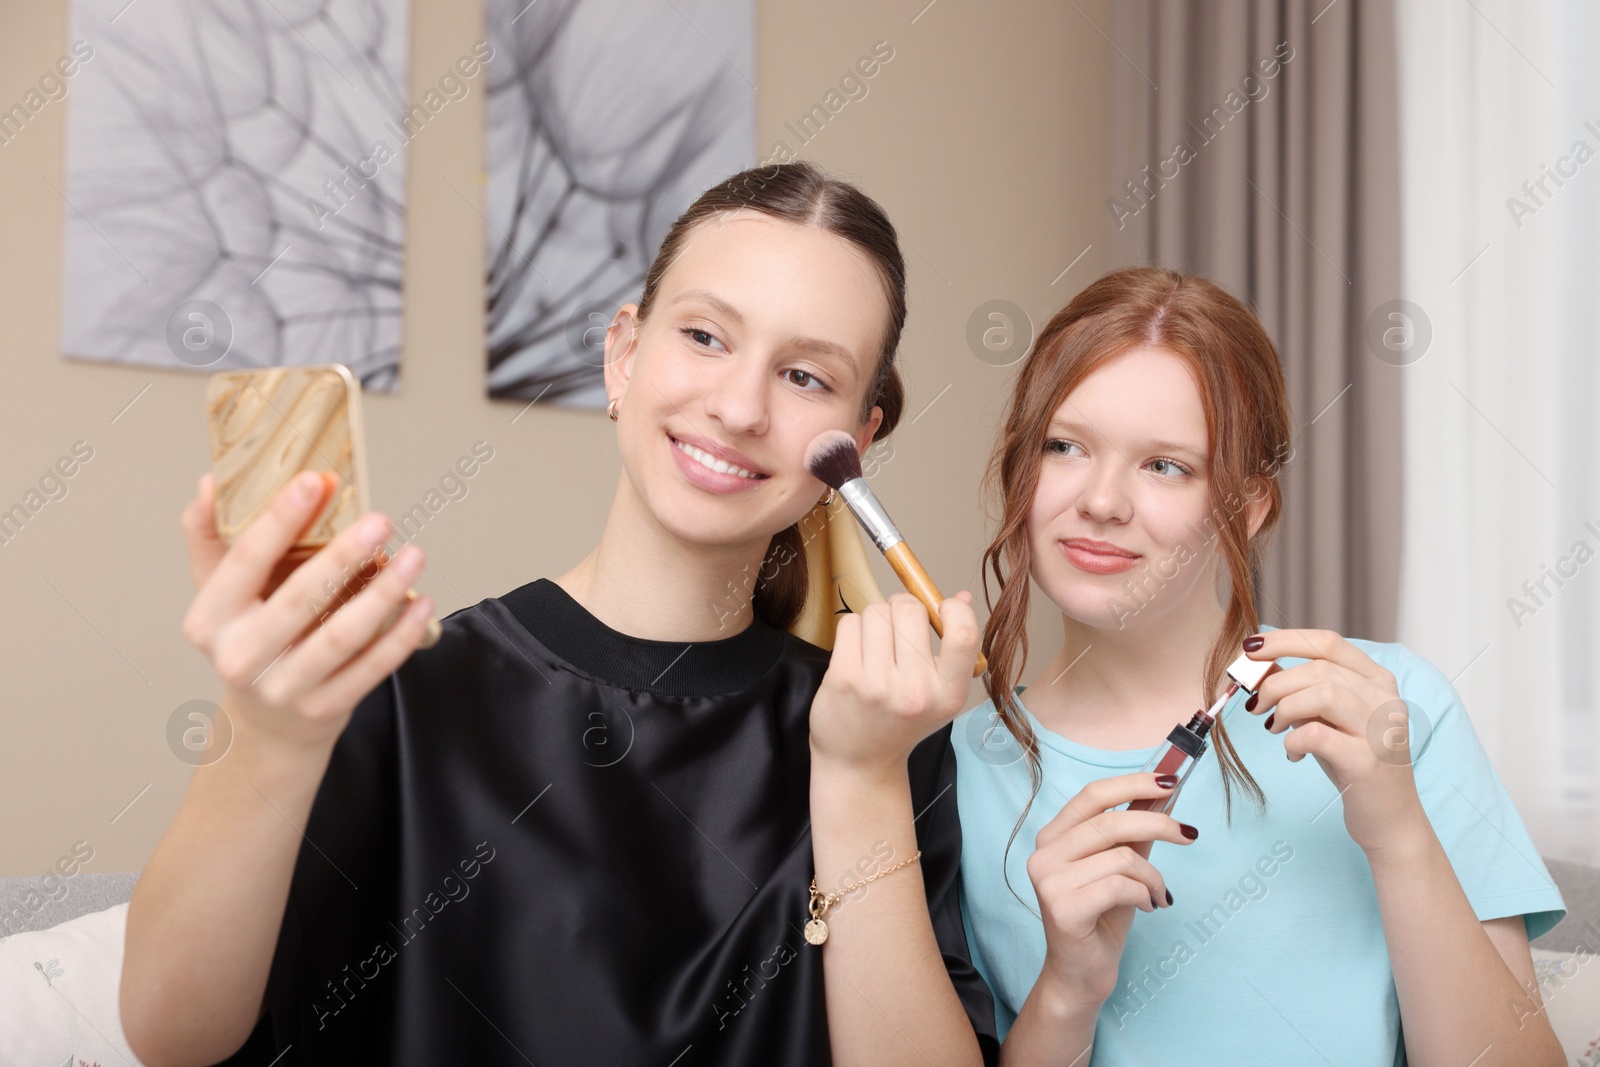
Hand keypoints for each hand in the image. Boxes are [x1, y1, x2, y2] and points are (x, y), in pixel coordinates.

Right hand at [179, 470, 434, 756]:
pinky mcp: (324, 710)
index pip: (243, 561)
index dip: (279, 519)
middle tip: (380, 521)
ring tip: (413, 556)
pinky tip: (422, 604)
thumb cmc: (250, 642)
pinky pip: (371, 668)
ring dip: (384, 593)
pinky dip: (401, 635)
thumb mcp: (220, 594)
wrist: (268, 726)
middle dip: (343, 555)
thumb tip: (213, 482)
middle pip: (299, 599)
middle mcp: (240, 657)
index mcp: (209, 620)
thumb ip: (211, 537)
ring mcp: (284, 689)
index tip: (315, 481)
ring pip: (341, 636)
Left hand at [808, 590, 978, 778]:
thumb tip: (962, 596)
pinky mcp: (845, 679)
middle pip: (910, 608)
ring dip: (874, 620)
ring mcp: (878, 686)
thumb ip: (955, 649)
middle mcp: (917, 692)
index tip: (941, 609)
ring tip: (874, 647)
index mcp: (949, 694)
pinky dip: (852, 630)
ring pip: (876, 611)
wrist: (860, 763)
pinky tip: (855, 654)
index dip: (953, 609)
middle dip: (901, 608)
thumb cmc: (900, 722)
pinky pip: (849, 624)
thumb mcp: (939, 695)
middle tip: (897, 628)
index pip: (964, 634)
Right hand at [1027, 773, 1192, 1010]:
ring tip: (1158, 894)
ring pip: (1122, 857)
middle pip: (1110, 823)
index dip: (1133, 783)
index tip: (1170, 781)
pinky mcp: (1063, 908)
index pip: (1092, 795)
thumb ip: (1136, 829)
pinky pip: (1121, 886)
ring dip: (1153, 877)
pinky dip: (1145, 895)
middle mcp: (1044, 854)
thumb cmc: (1101, 917)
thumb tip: (1164, 791)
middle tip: (1189, 836)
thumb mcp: (1122, 866)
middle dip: (1159, 824)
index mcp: (1053, 837)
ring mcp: (1049, 881)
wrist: (1081, 973)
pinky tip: (1147, 907)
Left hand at [1242, 629, 1427, 853]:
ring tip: (1274, 727)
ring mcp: (1381, 730)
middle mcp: (1385, 700)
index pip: (1328, 643)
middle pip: (1318, 668)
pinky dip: (1294, 740)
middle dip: (1275, 682)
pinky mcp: (1368, 762)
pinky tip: (1293, 754)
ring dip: (1284, 707)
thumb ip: (1302, 689)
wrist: (1389, 820)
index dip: (1284, 640)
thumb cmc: (1353, 764)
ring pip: (1322, 693)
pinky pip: (1317, 734)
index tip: (1250, 648)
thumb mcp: (1327, 718)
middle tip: (1256, 705)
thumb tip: (1259, 663)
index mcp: (1377, 681)